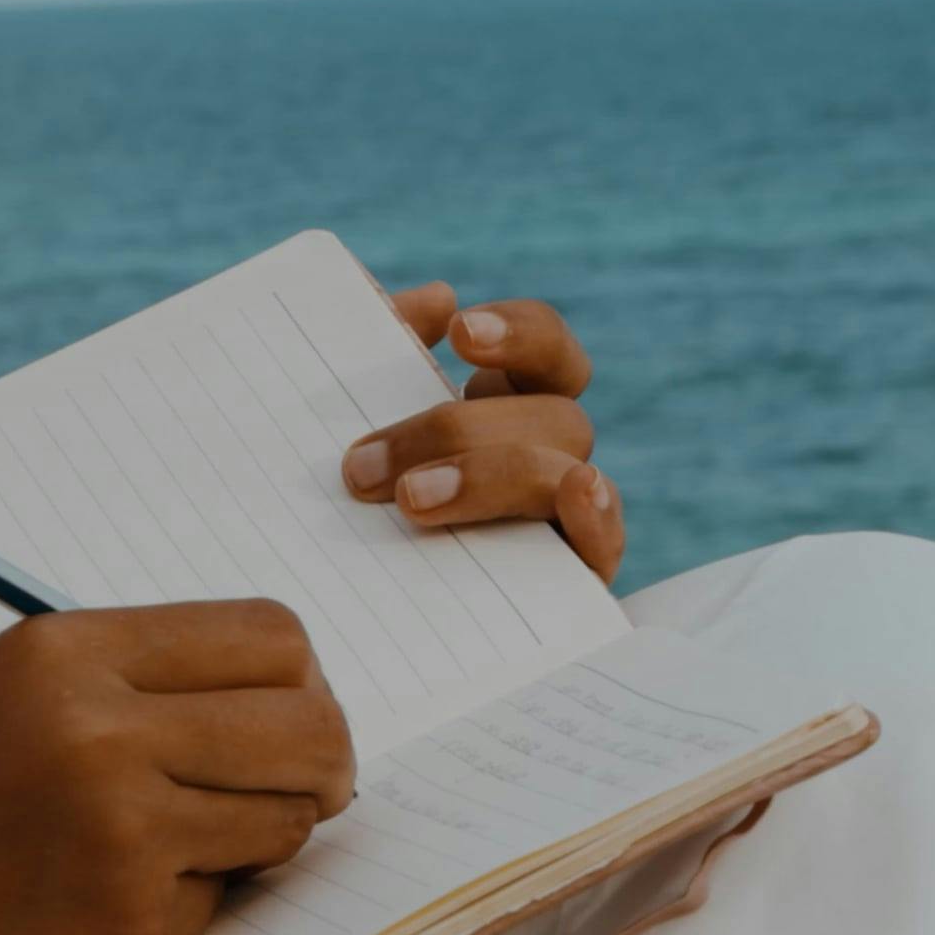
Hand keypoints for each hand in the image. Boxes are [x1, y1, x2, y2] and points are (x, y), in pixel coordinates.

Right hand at [0, 601, 353, 934]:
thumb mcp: (5, 709)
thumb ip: (136, 689)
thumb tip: (300, 698)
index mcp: (60, 650)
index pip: (271, 635)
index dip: (302, 686)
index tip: (284, 729)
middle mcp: (93, 723)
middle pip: (311, 719)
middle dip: (319, 766)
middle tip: (288, 802)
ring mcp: (115, 824)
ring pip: (292, 813)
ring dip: (258, 842)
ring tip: (164, 861)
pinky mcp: (126, 920)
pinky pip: (232, 899)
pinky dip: (192, 912)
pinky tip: (99, 918)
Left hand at [342, 285, 624, 581]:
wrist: (328, 637)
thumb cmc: (343, 510)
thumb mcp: (344, 427)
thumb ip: (381, 353)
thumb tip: (434, 297)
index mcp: (507, 409)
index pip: (545, 347)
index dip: (519, 332)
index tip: (458, 332)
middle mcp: (546, 458)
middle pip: (552, 415)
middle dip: (459, 430)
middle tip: (367, 466)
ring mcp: (560, 524)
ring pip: (569, 474)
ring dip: (492, 477)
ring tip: (410, 503)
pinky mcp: (566, 588)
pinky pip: (605, 552)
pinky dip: (599, 521)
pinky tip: (576, 500)